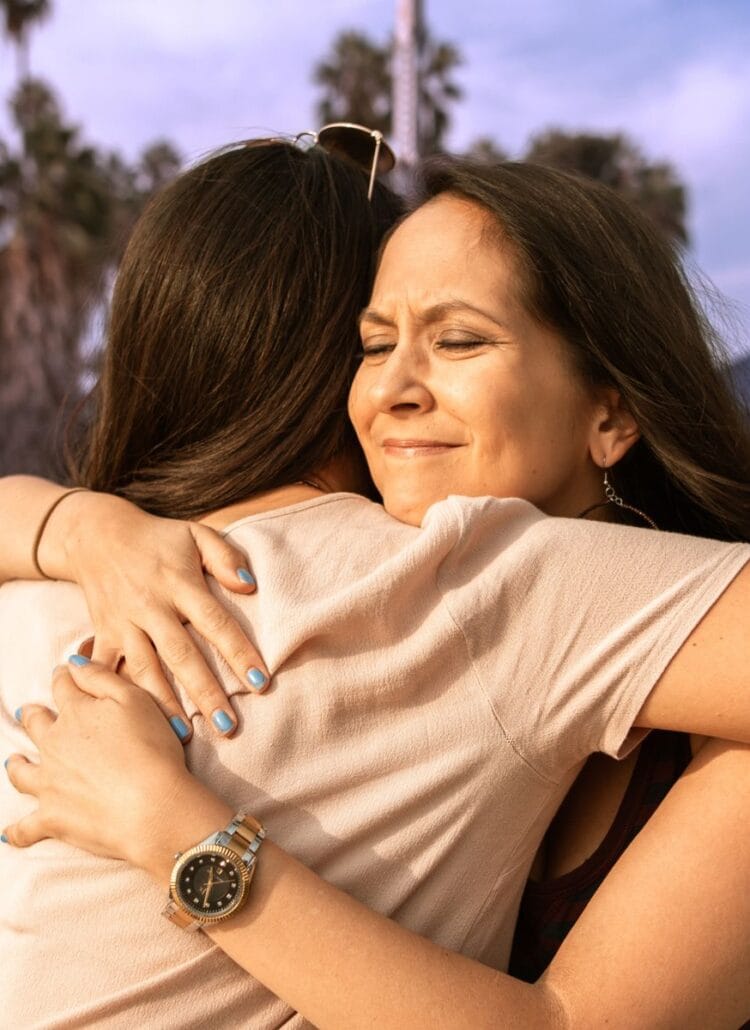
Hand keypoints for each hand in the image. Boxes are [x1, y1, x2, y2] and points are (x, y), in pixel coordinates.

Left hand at [3, 660, 232, 875]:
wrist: (153, 807)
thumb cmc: (153, 750)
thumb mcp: (136, 699)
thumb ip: (101, 677)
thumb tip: (74, 662)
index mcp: (76, 713)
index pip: (64, 686)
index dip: (64, 677)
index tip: (64, 674)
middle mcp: (54, 745)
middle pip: (36, 725)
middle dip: (33, 716)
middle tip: (30, 713)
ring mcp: (49, 783)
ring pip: (21, 771)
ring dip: (17, 764)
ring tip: (15, 762)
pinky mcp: (51, 819)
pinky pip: (24, 828)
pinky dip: (16, 831)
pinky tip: (8, 833)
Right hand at [40, 490, 269, 735]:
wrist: (97, 535)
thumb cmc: (160, 539)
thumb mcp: (196, 535)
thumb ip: (225, 557)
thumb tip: (250, 584)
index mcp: (179, 582)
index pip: (215, 622)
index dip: (238, 652)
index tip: (260, 682)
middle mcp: (150, 606)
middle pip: (181, 654)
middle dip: (205, 692)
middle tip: (228, 725)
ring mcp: (123, 623)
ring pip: (145, 670)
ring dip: (165, 704)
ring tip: (185, 736)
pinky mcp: (102, 634)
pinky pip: (109, 670)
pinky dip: (118, 696)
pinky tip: (133, 722)